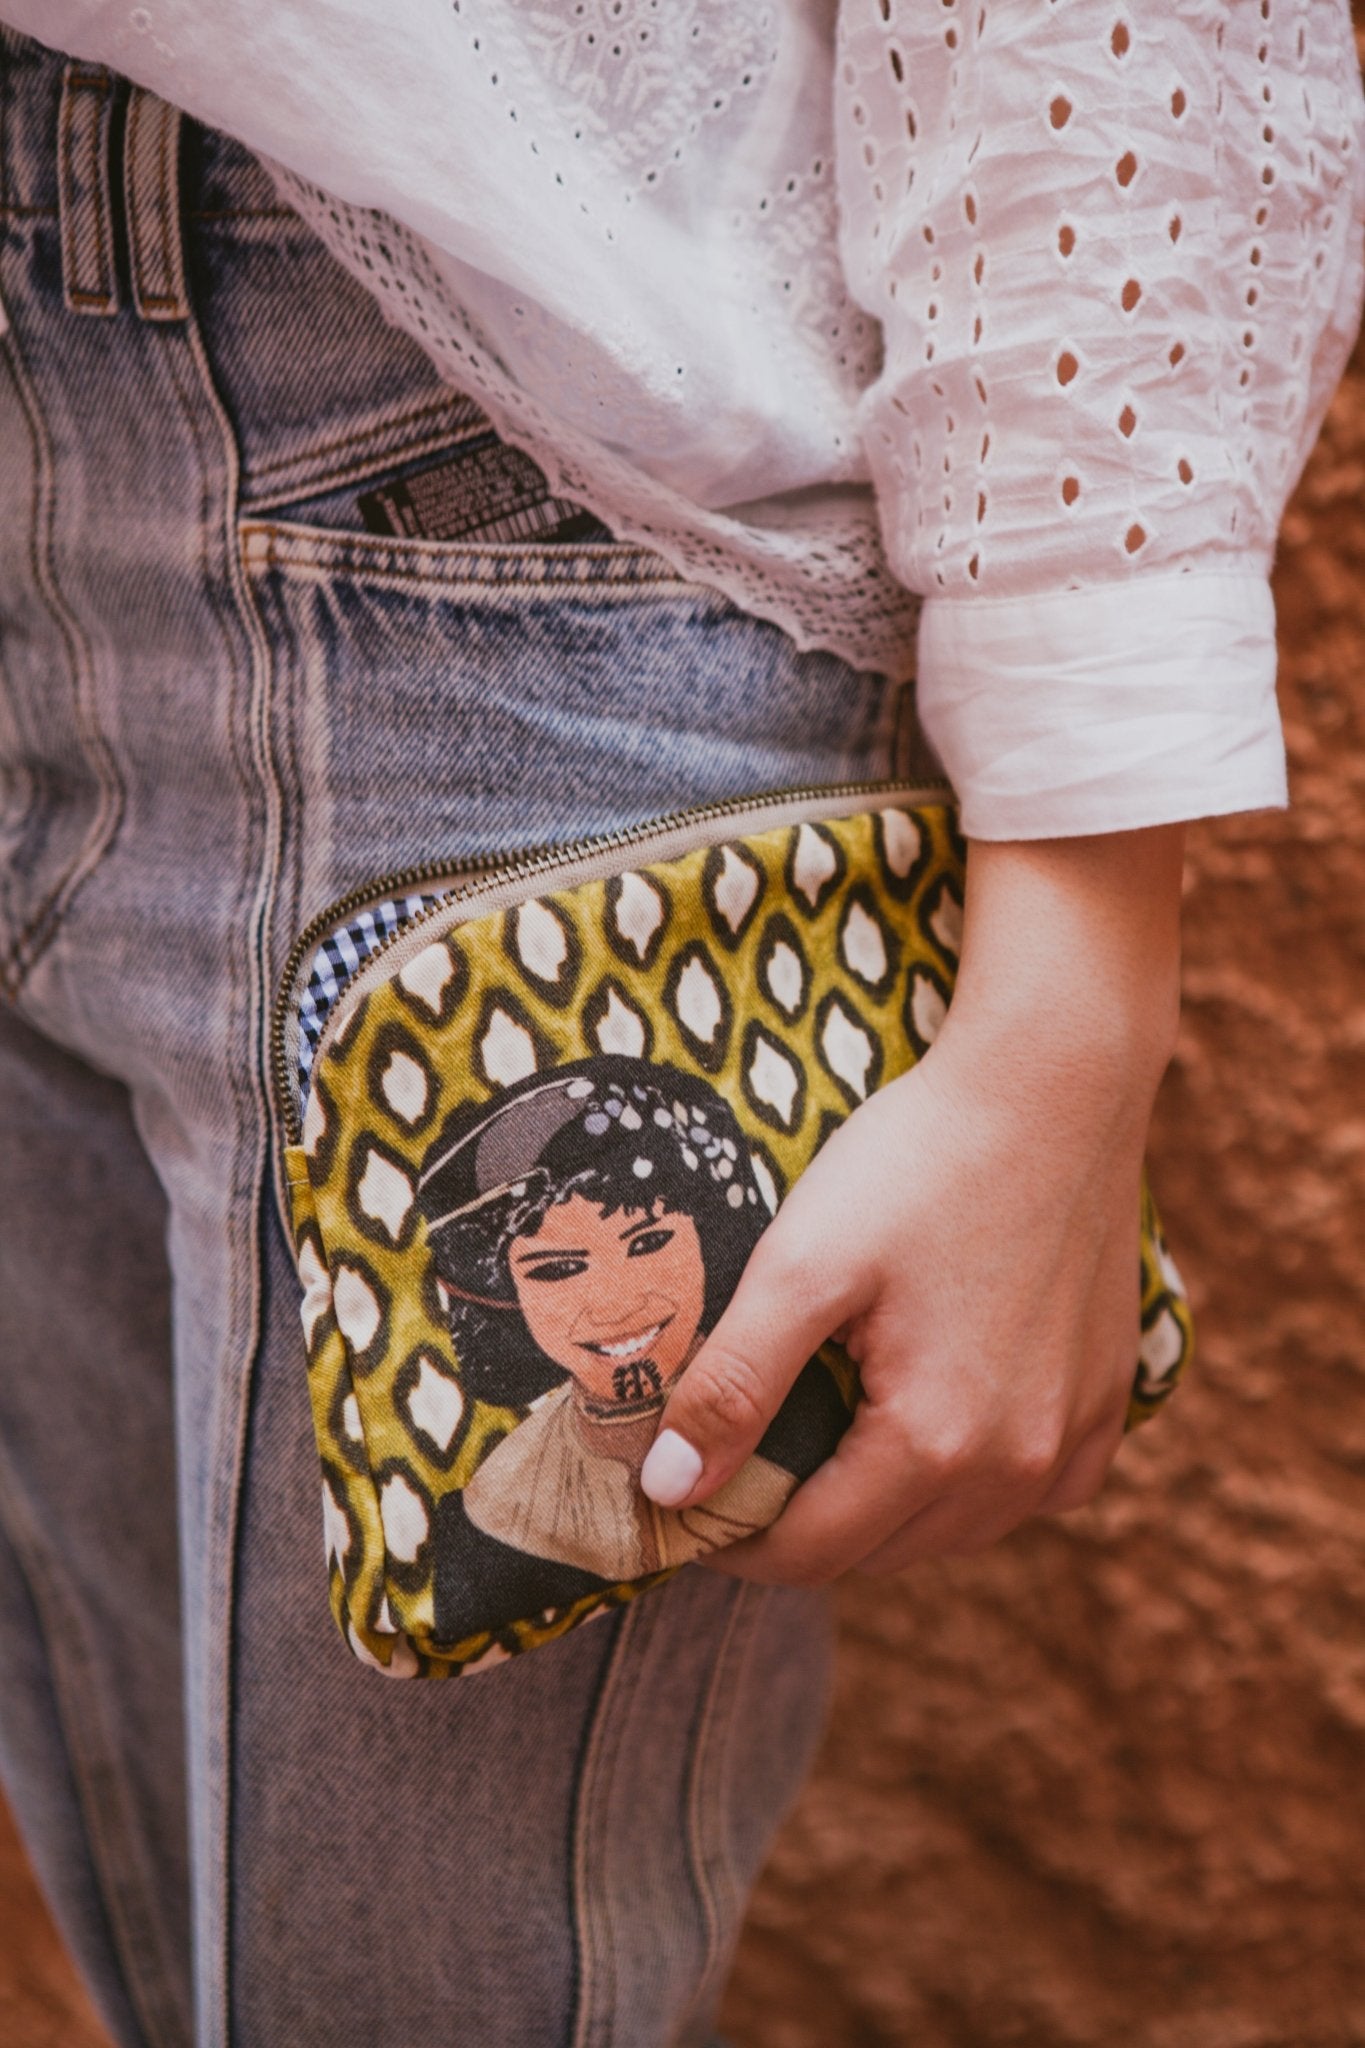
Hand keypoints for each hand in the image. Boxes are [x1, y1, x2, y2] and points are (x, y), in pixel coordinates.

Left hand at [638, 825, 1184, 1581]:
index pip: (810, 1553)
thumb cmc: (921, 1161)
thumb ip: (734, 1383)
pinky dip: (975, 1483)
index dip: (729, 1540)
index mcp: (935, 1441)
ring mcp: (1074, 1437)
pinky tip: (938, 1428)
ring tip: (824, 1446)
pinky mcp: (1111, 1400)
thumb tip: (668, 1489)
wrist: (1056, 1082)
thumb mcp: (802, 1263)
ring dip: (884, 1510)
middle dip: (801, 1527)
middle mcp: (1017, 1465)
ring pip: (956, 1530)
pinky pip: (1033, 1492)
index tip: (680, 1505)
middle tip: (738, 1465)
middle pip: (881, 1551)